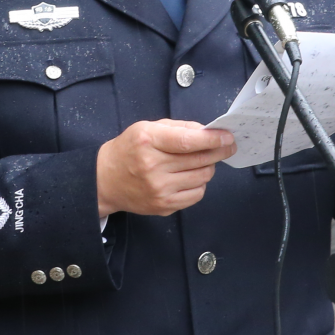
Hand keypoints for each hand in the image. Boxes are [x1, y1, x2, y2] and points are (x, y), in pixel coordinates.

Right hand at [95, 120, 236, 217]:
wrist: (105, 180)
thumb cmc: (129, 150)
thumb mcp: (147, 128)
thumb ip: (179, 128)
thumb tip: (208, 131)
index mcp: (148, 141)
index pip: (188, 141)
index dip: (213, 139)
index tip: (228, 137)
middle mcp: (152, 167)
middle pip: (199, 160)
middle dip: (218, 152)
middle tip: (227, 146)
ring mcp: (158, 190)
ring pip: (202, 178)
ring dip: (208, 167)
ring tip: (201, 161)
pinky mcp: (163, 206)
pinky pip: (196, 195)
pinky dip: (200, 184)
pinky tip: (190, 177)